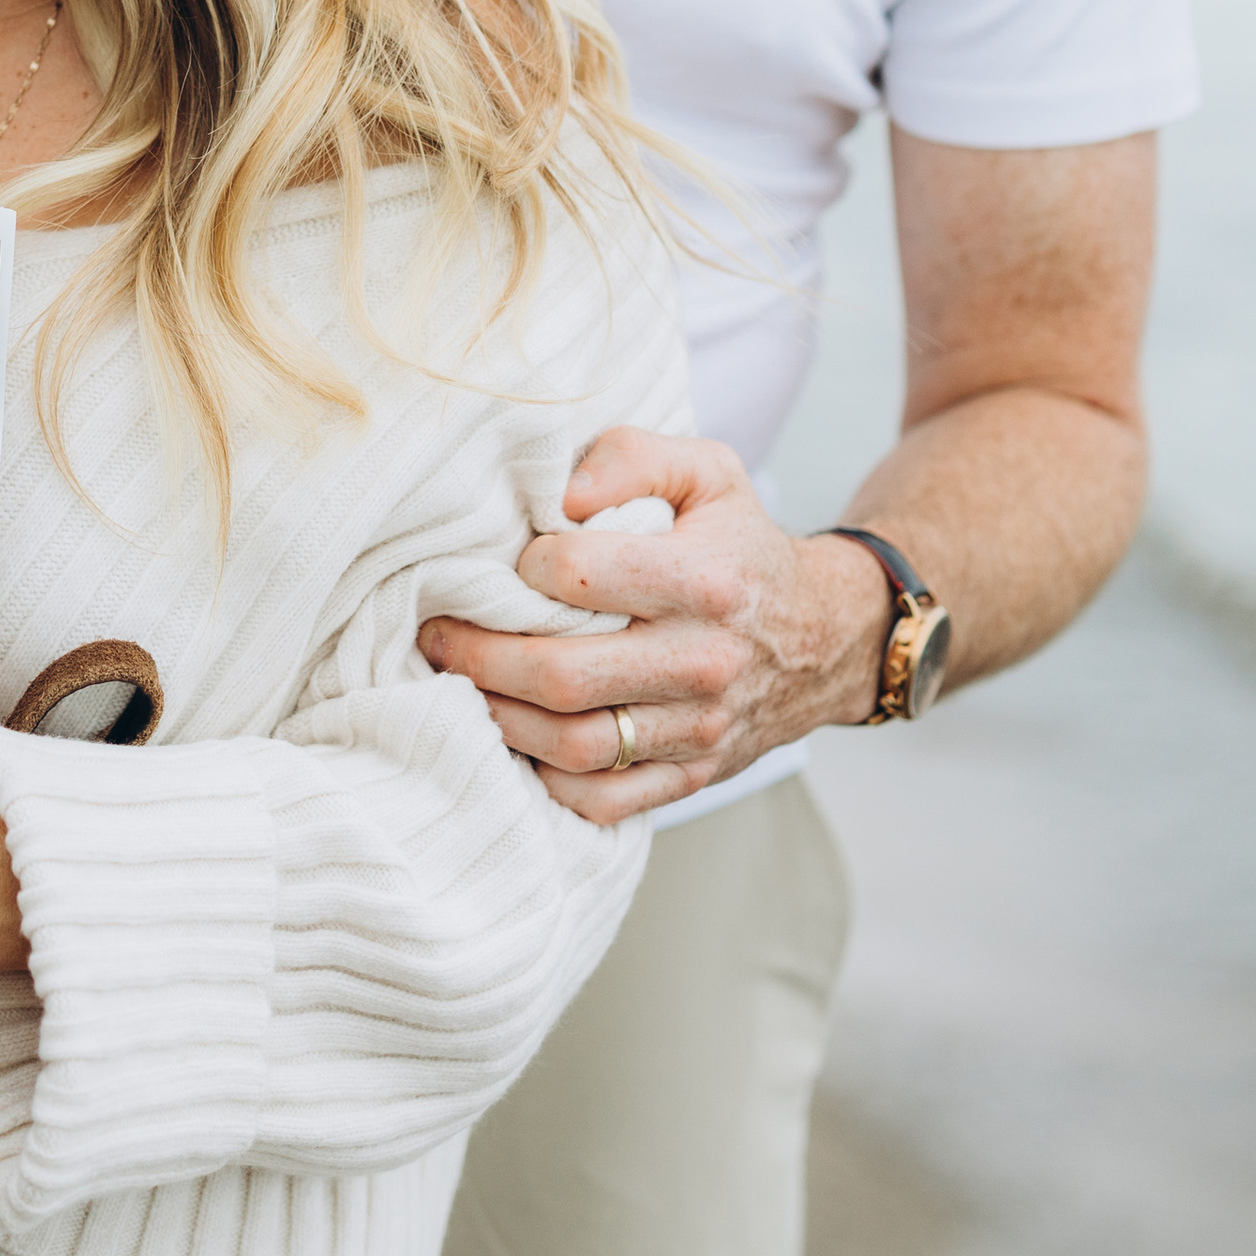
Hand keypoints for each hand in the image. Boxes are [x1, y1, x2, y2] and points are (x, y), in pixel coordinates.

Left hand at [418, 428, 895, 825]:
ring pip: (573, 746)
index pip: (581, 577)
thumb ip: (630, 456)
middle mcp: (705, 662)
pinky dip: (543, 777)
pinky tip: (513, 735)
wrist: (822, 636)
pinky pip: (600, 799)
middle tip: (433, 632)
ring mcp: (700, 730)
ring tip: (458, 681)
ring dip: (498, 718)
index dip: (521, 569)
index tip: (498, 563)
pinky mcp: (693, 776)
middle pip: (563, 675)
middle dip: (479, 655)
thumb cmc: (740, 545)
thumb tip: (558, 495)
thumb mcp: (705, 471)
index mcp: (704, 580)